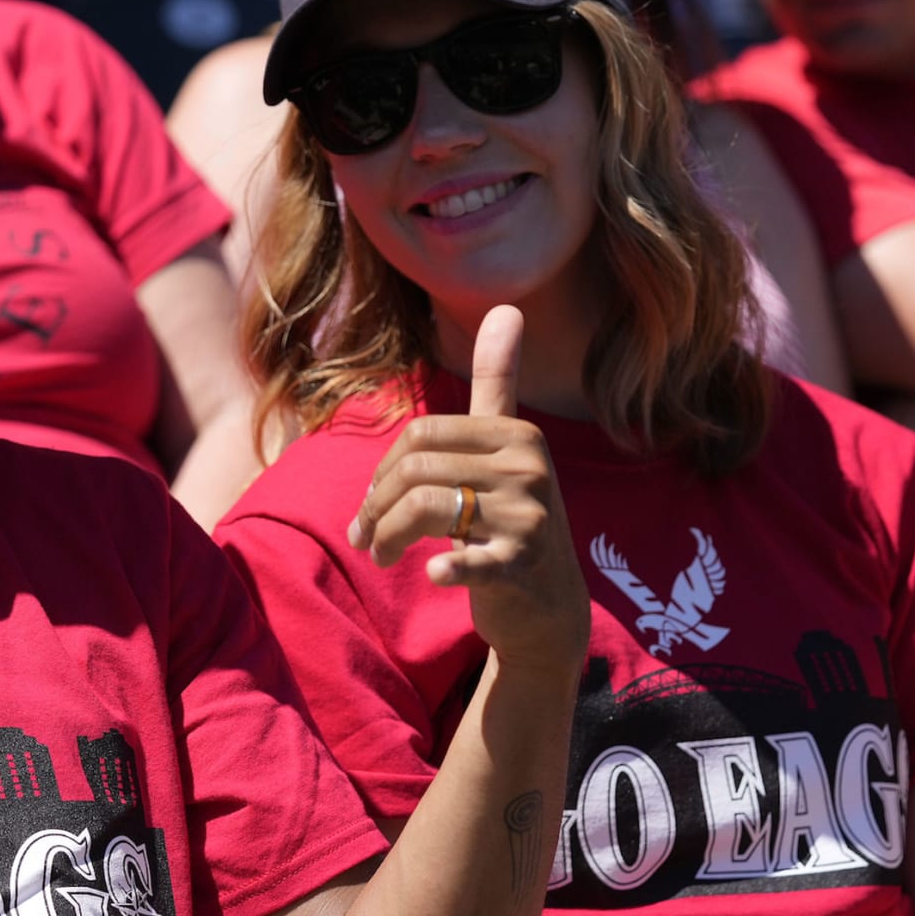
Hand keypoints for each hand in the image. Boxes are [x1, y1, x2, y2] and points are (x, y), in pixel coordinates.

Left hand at [346, 306, 591, 669]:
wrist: (549, 608)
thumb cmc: (512, 520)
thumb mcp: (505, 451)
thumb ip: (498, 383)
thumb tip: (506, 307)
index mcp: (518, 435)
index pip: (422, 435)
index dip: (384, 469)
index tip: (373, 503)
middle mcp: (528, 468)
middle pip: (416, 470)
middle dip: (376, 506)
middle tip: (365, 537)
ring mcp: (529, 517)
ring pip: (423, 508)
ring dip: (385, 537)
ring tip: (379, 555)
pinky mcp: (522, 565)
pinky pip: (467, 559)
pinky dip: (445, 568)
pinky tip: (435, 574)